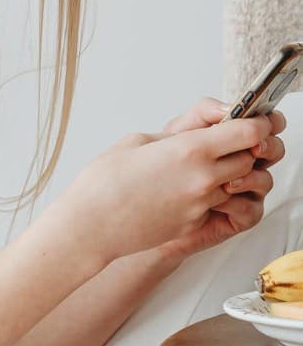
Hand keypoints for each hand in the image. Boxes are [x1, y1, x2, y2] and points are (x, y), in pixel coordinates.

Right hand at [52, 110, 277, 266]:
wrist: (90, 225)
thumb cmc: (104, 181)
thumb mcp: (139, 139)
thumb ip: (177, 134)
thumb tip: (196, 133)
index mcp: (190, 150)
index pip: (248, 133)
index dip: (255, 123)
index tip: (251, 119)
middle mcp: (203, 178)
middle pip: (250, 159)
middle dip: (244, 149)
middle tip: (228, 141)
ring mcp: (201, 204)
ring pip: (238, 184)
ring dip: (229, 173)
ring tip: (202, 166)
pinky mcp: (194, 223)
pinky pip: (217, 204)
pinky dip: (211, 194)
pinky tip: (185, 188)